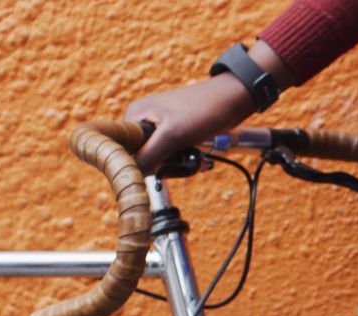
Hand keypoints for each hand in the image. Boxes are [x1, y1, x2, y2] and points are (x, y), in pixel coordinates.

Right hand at [124, 74, 254, 173]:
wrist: (233, 99)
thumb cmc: (204, 110)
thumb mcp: (173, 135)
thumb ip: (149, 155)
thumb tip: (131, 173)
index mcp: (134, 115)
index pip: (124, 151)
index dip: (141, 163)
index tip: (162, 164)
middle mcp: (143, 120)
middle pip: (144, 157)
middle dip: (166, 165)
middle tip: (185, 161)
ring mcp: (160, 127)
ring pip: (162, 159)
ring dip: (180, 164)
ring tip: (197, 157)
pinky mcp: (176, 133)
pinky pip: (175, 154)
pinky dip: (187, 159)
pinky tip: (200, 157)